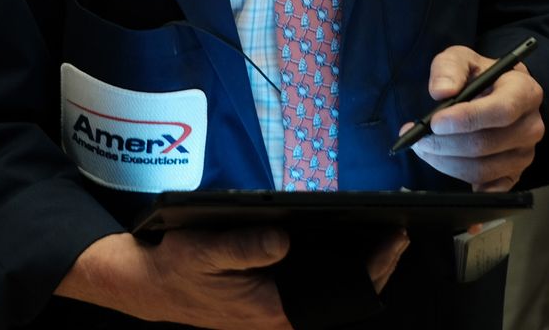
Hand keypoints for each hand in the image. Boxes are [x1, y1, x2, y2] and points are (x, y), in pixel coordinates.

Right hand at [55, 228, 412, 328]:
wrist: (150, 285)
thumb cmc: (177, 268)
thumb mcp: (204, 251)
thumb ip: (244, 246)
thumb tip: (283, 239)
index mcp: (274, 310)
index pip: (339, 295)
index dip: (373, 268)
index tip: (393, 240)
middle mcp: (282, 315)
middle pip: (342, 296)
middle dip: (375, 266)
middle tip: (398, 232)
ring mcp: (277, 308)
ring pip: (330, 291)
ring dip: (358, 266)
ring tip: (382, 235)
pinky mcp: (271, 297)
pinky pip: (313, 284)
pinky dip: (335, 264)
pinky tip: (346, 241)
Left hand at [404, 46, 544, 192]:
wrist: (493, 92)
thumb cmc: (478, 75)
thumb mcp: (462, 58)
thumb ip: (449, 67)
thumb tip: (441, 91)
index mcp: (525, 91)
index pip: (501, 111)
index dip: (466, 119)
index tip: (434, 122)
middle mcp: (531, 125)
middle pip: (486, 144)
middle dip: (444, 144)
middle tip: (417, 138)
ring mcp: (525, 153)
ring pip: (482, 169)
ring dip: (445, 162)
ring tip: (424, 148)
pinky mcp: (515, 174)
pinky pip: (488, 189)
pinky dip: (465, 184)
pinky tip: (448, 169)